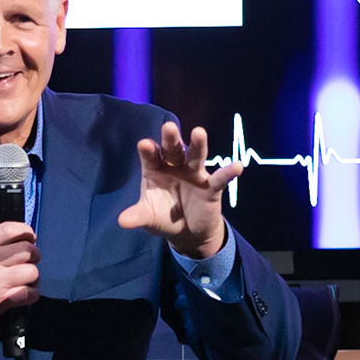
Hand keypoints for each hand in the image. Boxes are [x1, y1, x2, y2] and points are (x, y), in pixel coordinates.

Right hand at [0, 221, 41, 350]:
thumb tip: (12, 242)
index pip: (10, 229)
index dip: (26, 231)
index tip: (31, 238)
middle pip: (26, 250)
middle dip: (34, 255)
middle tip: (30, 261)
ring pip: (32, 271)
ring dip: (33, 277)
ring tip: (27, 280)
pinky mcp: (2, 299)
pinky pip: (30, 293)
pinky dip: (32, 294)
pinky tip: (26, 294)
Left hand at [115, 120, 239, 258]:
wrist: (188, 232)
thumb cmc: (164, 217)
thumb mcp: (149, 218)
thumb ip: (137, 216)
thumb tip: (122, 221)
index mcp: (155, 169)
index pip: (151, 156)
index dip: (148, 150)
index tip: (144, 144)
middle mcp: (175, 166)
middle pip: (172, 149)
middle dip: (170, 139)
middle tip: (169, 127)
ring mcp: (194, 173)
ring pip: (196, 156)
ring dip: (198, 145)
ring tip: (199, 132)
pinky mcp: (211, 186)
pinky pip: (220, 178)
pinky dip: (229, 172)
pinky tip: (237, 166)